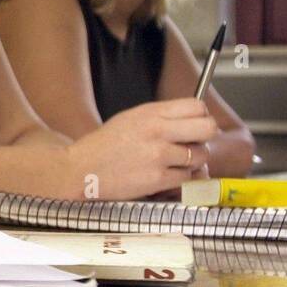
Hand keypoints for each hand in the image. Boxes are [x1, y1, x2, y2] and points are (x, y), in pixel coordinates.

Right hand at [67, 98, 217, 199]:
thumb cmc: (104, 146)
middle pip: (207, 129)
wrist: (80, 170)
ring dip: (192, 162)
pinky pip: (187, 178)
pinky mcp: (157, 179)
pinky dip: (181, 180)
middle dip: (204, 138)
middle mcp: (157, 131)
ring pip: (200, 156)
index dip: (201, 117)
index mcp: (149, 113)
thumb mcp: (129, 119)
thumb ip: (160, 117)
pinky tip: (165, 176)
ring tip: (174, 163)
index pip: (197, 106)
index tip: (194, 126)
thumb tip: (194, 121)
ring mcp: (158, 155)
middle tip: (193, 145)